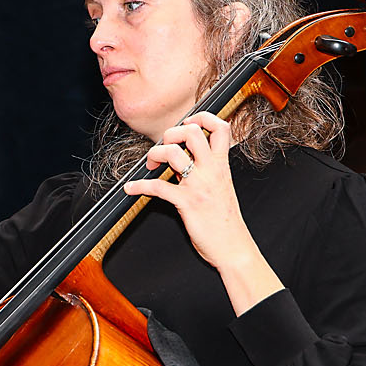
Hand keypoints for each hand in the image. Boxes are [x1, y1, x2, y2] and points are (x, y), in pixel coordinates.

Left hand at [123, 110, 283, 314]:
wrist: (234, 247)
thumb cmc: (226, 220)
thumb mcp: (222, 187)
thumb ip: (207, 170)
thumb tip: (187, 158)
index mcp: (222, 166)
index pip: (221, 127)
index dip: (202, 118)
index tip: (188, 122)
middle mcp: (212, 171)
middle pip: (192, 132)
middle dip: (172, 133)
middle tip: (164, 146)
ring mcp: (199, 186)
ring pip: (174, 153)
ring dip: (154, 154)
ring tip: (149, 164)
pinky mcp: (187, 203)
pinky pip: (158, 188)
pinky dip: (139, 186)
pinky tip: (131, 188)